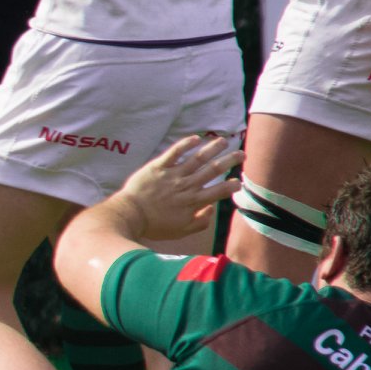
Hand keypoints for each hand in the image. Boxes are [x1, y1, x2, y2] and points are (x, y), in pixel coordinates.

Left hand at [114, 134, 242, 241]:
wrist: (129, 215)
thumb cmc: (154, 225)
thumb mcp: (181, 231)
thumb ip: (200, 222)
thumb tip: (212, 210)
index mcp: (193, 201)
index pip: (218, 191)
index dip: (231, 185)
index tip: (239, 181)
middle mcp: (187, 186)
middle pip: (213, 170)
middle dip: (229, 161)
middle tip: (241, 154)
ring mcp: (173, 174)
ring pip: (197, 158)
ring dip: (212, 148)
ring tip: (223, 141)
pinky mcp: (158, 167)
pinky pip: (174, 152)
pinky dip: (186, 144)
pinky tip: (196, 138)